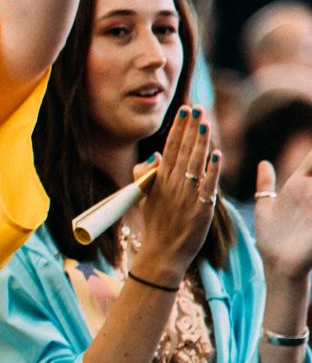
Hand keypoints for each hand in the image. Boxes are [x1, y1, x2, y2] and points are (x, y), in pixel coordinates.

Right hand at [130, 106, 218, 286]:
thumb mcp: (145, 198)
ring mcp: (186, 196)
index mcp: (160, 181)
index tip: (184, 111)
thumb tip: (154, 156)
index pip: (170, 148)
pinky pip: (208, 185)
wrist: (162, 253)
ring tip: (205, 123)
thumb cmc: (156, 225)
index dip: (178, 129)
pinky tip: (217, 154)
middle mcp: (173, 185)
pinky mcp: (200, 208)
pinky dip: (213, 170)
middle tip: (197, 108)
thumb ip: (146, 175)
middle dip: (190, 128)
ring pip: (195, 163)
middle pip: (183, 151)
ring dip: (200, 142)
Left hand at [254, 151, 311, 282]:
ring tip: (310, 177)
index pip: (311, 159)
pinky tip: (310, 191)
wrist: (277, 264)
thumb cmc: (273, 237)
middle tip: (307, 158)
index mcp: (299, 184)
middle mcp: (311, 192)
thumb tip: (263, 164)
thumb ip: (266, 185)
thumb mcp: (266, 207)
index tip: (309, 130)